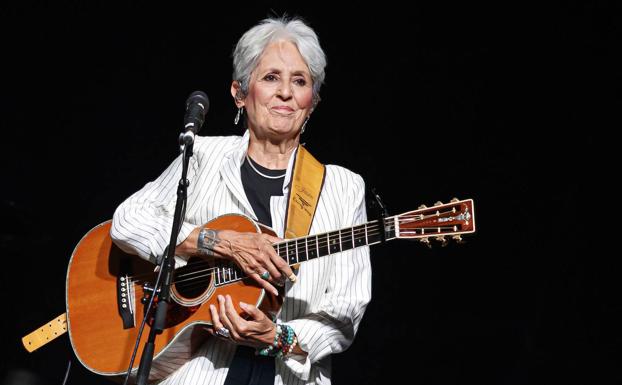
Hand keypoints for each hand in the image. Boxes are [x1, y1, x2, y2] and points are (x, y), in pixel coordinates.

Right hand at [178, 227, 293, 295]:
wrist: (232, 244)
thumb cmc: (248, 239)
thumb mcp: (264, 236)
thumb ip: (277, 240)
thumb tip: (288, 241)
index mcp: (267, 250)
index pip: (281, 263)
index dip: (289, 272)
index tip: (293, 276)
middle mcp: (262, 259)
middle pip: (277, 273)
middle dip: (284, 278)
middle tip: (288, 279)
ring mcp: (256, 266)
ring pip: (270, 278)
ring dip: (277, 282)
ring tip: (282, 282)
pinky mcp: (249, 271)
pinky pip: (261, 281)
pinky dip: (268, 287)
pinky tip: (274, 291)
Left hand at [208, 294, 275, 347]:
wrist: (270, 340)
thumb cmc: (266, 327)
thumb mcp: (262, 317)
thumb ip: (252, 309)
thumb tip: (241, 303)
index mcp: (243, 327)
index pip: (230, 313)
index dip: (227, 303)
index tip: (226, 296)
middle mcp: (236, 334)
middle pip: (223, 318)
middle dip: (220, 306)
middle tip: (219, 298)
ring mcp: (233, 338)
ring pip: (219, 327)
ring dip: (214, 317)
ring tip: (212, 308)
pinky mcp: (233, 341)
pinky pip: (220, 336)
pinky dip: (213, 330)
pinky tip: (208, 325)